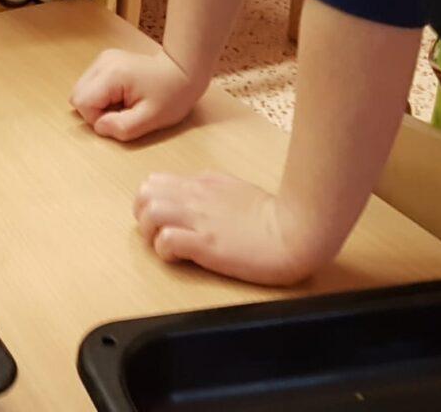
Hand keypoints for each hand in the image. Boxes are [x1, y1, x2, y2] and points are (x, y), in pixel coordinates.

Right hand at [69, 48, 204, 140]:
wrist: (183, 71)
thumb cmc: (172, 94)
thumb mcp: (151, 119)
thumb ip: (122, 127)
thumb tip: (99, 127)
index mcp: (112, 75)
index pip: (83, 102)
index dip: (97, 118)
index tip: (121, 118)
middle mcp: (103, 62)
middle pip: (78, 94)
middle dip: (95, 111)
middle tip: (122, 112)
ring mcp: (103, 59)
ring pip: (82, 90)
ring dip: (98, 104)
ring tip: (123, 103)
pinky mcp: (105, 61)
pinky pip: (91, 85)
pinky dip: (101, 95)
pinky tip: (122, 95)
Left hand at [135, 171, 324, 285]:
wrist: (298, 232)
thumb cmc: (275, 216)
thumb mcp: (237, 189)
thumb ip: (212, 188)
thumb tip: (195, 190)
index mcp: (203, 183)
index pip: (155, 182)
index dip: (150, 202)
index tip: (162, 220)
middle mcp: (195, 196)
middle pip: (144, 193)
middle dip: (142, 215)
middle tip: (157, 233)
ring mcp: (199, 219)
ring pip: (149, 213)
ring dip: (150, 233)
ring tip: (167, 246)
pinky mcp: (206, 244)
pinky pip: (166, 241)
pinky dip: (165, 252)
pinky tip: (180, 259)